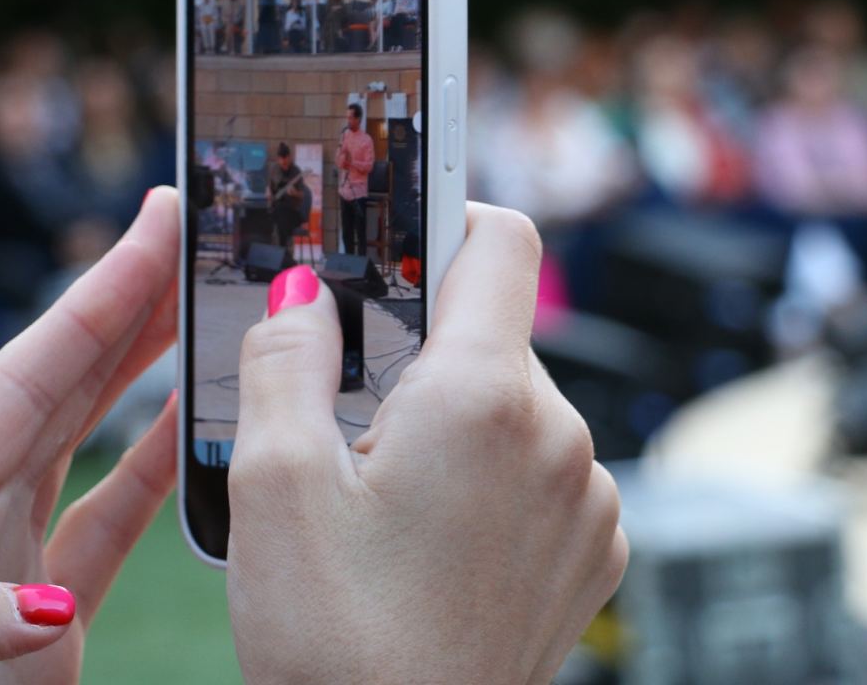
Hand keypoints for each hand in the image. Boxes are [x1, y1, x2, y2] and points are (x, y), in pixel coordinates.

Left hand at [0, 189, 181, 683]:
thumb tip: (34, 596)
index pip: (19, 384)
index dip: (89, 304)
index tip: (148, 233)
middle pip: (55, 386)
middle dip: (119, 305)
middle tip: (183, 232)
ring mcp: (6, 565)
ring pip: (85, 437)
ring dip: (141, 368)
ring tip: (196, 304)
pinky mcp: (45, 616)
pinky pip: (110, 517)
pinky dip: (155, 465)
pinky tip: (191, 427)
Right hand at [227, 204, 626, 684]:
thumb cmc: (337, 645)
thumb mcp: (272, 486)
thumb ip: (284, 357)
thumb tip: (304, 292)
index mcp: (485, 399)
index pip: (500, 239)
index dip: (442, 222)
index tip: (394, 242)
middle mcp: (561, 437)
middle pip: (493, 330)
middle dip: (420, 351)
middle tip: (348, 419)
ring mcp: (589, 499)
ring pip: (514, 402)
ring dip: (452, 421)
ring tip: (384, 499)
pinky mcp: (594, 551)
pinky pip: (542, 468)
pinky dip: (490, 477)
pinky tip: (430, 538)